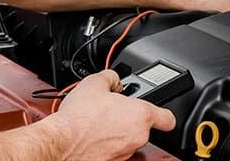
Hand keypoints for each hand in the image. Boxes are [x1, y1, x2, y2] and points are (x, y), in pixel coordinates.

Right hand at [47, 71, 175, 160]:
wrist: (61, 143)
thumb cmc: (79, 118)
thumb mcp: (94, 83)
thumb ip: (110, 77)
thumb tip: (113, 79)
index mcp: (141, 115)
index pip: (168, 118)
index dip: (163, 113)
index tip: (158, 111)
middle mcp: (138, 136)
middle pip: (143, 126)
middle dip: (129, 117)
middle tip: (112, 109)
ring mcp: (126, 152)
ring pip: (128, 139)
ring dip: (118, 131)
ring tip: (98, 121)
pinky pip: (115, 150)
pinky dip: (107, 143)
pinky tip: (93, 135)